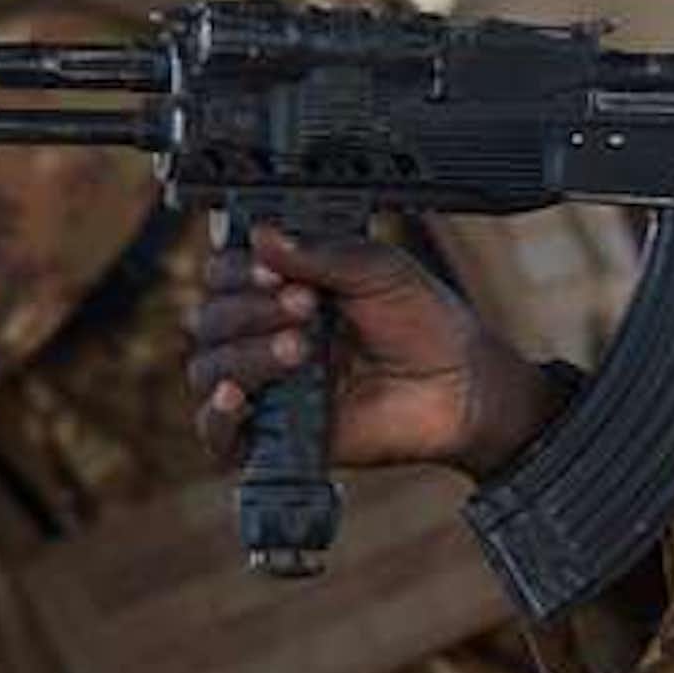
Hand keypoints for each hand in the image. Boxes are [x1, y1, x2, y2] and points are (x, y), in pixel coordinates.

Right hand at [187, 225, 563, 476]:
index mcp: (283, 290)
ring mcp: (269, 386)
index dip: (237, 270)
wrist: (464, 387)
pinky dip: (217, 415)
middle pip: (210, 320)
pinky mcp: (276, 436)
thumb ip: (322, 254)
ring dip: (245, 354)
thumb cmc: (427, 325)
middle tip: (304, 308)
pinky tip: (238, 397)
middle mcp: (265, 335)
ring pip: (210, 369)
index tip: (273, 270)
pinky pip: (218, 434)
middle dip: (249, 310)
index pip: (223, 276)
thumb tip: (260, 236)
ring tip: (300, 349)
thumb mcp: (380, 271)